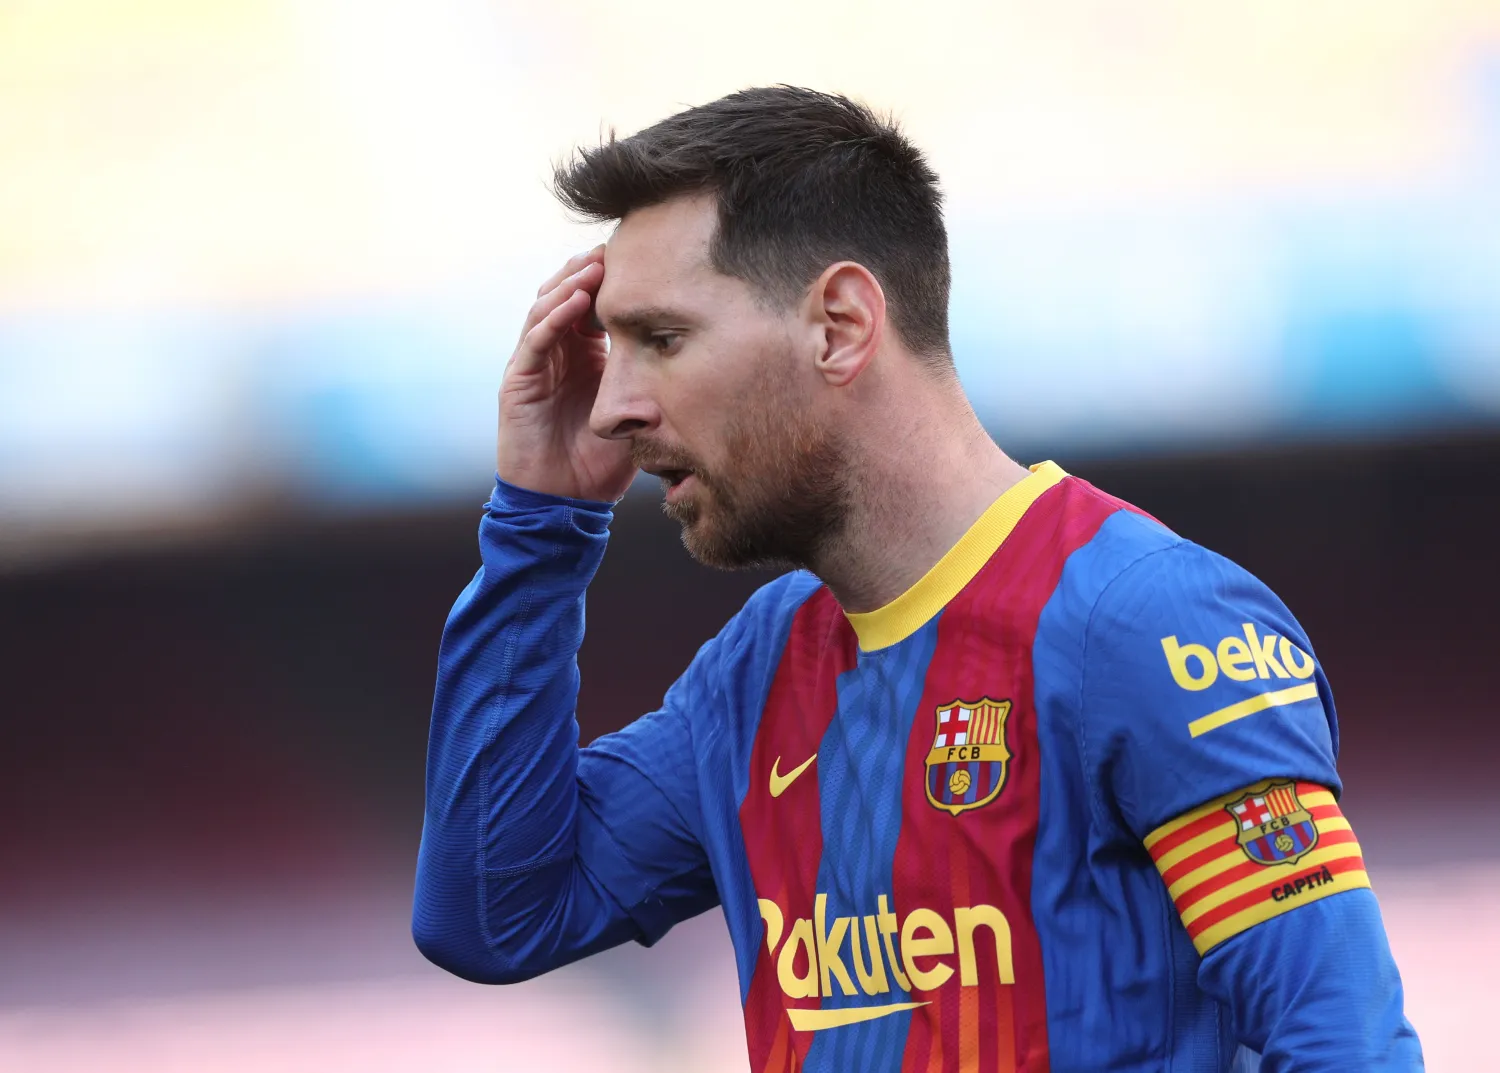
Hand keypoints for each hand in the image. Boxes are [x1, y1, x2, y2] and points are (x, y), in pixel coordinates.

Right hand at [496, 247, 635, 501]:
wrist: (564, 502)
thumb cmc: (601, 463)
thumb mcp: (638, 416)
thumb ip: (656, 385)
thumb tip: (702, 358)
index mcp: (584, 356)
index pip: (593, 305)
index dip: (610, 282)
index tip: (639, 259)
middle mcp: (557, 353)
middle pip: (566, 295)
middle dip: (588, 270)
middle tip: (614, 248)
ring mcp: (535, 365)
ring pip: (546, 309)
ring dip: (569, 285)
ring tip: (594, 266)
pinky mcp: (517, 382)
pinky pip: (534, 342)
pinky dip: (552, 319)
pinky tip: (573, 301)